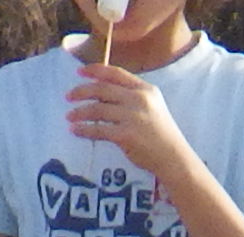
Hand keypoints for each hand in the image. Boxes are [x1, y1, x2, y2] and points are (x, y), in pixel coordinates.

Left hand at [69, 59, 196, 186]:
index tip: (80, 72)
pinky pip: (98, 129)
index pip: (116, 73)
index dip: (95, 70)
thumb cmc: (162, 135)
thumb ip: (132, 98)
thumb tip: (102, 94)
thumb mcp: (152, 108)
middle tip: (69, 96)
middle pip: (102, 89)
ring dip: (80, 112)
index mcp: (146, 90)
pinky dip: (84, 129)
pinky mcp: (126, 135)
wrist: (174, 158)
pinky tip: (75, 130)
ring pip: (97, 109)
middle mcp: (139, 100)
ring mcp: (133, 117)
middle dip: (81, 91)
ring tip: (69, 117)